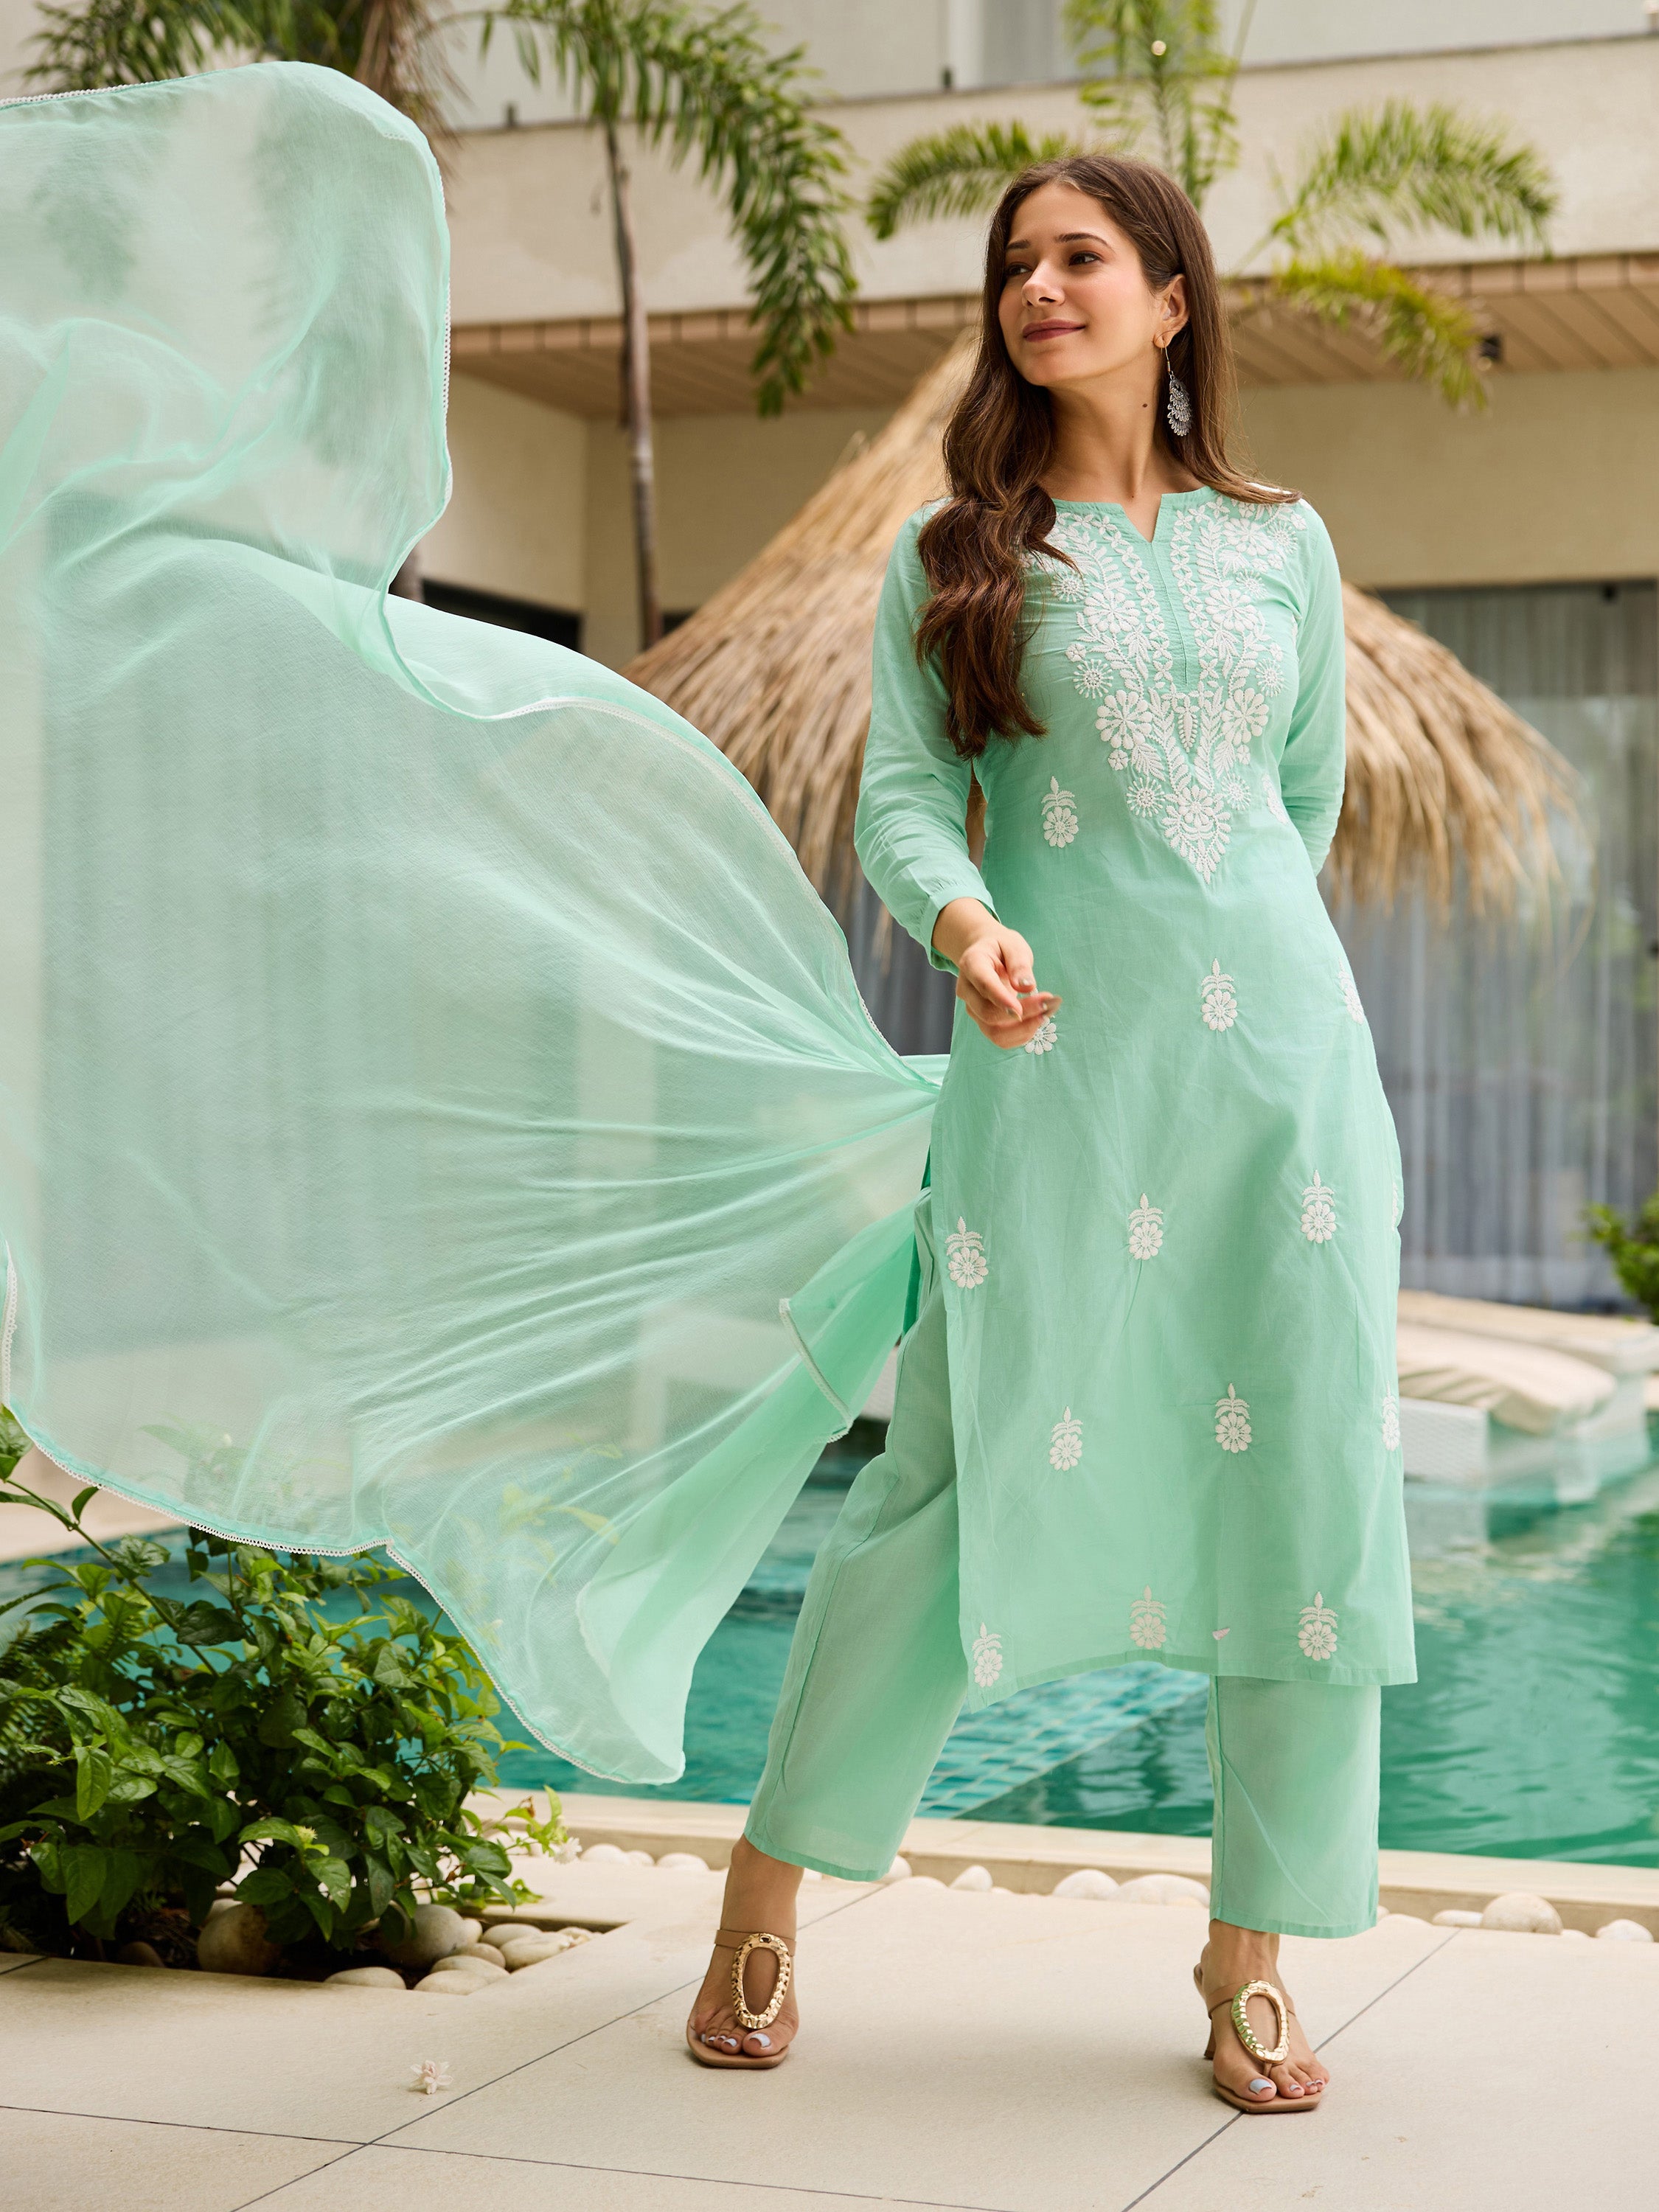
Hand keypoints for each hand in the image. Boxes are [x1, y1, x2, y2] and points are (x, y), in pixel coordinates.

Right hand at [932, 899, 1059, 1050]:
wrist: (986, 954)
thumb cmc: (1001, 948)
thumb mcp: (1013, 945)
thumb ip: (1019, 963)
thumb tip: (1027, 987)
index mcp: (972, 964)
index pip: (984, 985)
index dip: (1003, 999)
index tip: (1026, 1008)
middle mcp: (967, 990)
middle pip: (989, 1013)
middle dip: (1024, 1014)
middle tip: (1050, 1003)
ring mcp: (972, 1008)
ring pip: (993, 1032)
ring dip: (1024, 1030)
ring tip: (1047, 1015)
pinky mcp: (982, 1021)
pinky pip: (1000, 1038)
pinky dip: (1021, 1035)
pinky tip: (1037, 1021)